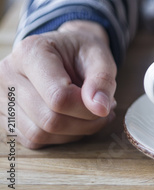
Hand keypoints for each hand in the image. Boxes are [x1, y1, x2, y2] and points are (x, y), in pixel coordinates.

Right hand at [0, 21, 116, 148]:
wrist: (65, 49)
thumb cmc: (81, 51)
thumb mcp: (100, 56)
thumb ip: (102, 80)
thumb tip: (100, 108)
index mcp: (31, 52)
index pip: (58, 96)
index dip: (87, 109)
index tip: (108, 104)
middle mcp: (8, 74)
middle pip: (49, 119)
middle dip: (85, 122)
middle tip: (105, 110)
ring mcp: (2, 97)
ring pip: (40, 134)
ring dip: (74, 132)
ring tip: (92, 114)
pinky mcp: (4, 116)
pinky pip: (33, 140)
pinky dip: (60, 136)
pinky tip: (76, 121)